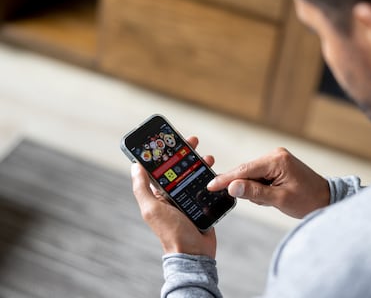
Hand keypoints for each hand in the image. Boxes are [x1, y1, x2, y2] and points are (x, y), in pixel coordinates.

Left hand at [130, 136, 216, 257]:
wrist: (194, 253)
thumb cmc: (171, 232)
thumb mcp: (152, 209)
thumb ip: (142, 189)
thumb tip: (134, 166)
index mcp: (159, 194)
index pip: (161, 168)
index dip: (165, 152)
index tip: (171, 139)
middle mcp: (172, 194)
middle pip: (178, 168)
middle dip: (185, 153)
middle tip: (193, 141)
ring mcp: (188, 198)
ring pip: (193, 174)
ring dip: (199, 162)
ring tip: (206, 155)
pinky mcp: (201, 203)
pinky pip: (205, 185)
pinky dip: (209, 176)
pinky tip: (213, 169)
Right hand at [207, 148, 329, 217]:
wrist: (326, 199)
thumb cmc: (308, 200)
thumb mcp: (279, 199)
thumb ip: (254, 192)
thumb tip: (232, 187)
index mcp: (277, 160)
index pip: (244, 169)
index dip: (226, 178)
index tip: (211, 185)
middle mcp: (275, 155)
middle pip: (247, 171)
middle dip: (246, 188)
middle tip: (261, 200)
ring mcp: (276, 159)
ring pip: (252, 175)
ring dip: (255, 190)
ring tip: (272, 199)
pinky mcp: (276, 165)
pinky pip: (259, 176)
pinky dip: (260, 188)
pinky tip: (272, 195)